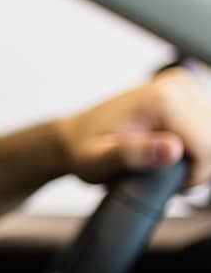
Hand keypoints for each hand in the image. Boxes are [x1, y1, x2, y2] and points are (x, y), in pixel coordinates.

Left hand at [56, 65, 210, 188]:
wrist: (75, 136)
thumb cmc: (83, 150)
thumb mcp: (98, 162)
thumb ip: (133, 155)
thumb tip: (172, 150)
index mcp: (162, 100)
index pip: (207, 146)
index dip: (193, 175)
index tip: (170, 185)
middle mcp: (176, 86)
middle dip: (198, 166)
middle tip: (166, 178)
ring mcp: (183, 86)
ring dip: (199, 156)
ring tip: (166, 166)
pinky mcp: (186, 92)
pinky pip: (208, 126)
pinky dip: (198, 145)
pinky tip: (174, 152)